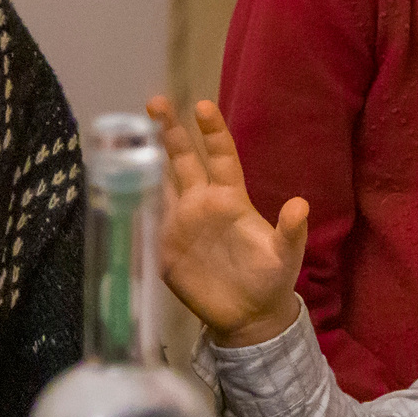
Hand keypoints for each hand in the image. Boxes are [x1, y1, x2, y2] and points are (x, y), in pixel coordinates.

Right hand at [148, 96, 306, 347]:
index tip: (203, 106)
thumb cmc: (271, 279)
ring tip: (125, 135)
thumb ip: (290, 230)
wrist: (248, 315)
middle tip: (156, 101)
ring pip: (159, 182)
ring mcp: (181, 223)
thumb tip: (300, 204)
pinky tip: (117, 182)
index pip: (220, 156)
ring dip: (144, 160)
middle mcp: (202, 203)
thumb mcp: (285, 255)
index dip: (212, 132)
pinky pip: (146, 219)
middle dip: (169, 130)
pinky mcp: (165, 247)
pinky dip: (132, 201)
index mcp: (231, 198)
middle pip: (182, 159)